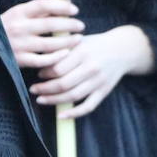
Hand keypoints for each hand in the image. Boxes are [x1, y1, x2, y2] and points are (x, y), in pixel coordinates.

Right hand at [0, 0, 83, 68]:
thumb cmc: (7, 28)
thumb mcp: (19, 14)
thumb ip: (41, 10)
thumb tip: (67, 2)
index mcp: (18, 12)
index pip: (44, 4)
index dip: (62, 6)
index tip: (75, 10)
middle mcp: (18, 27)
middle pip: (50, 24)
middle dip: (69, 25)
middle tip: (81, 26)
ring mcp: (19, 45)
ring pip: (50, 44)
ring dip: (67, 41)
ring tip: (78, 39)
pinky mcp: (20, 60)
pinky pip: (44, 60)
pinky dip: (57, 57)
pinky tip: (66, 53)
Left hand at [29, 26, 151, 118]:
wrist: (123, 49)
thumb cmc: (96, 44)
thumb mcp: (80, 40)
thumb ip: (62, 47)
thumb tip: (41, 57)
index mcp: (83, 52)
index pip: (59, 67)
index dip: (45, 73)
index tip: (38, 74)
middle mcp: (91, 67)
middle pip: (63, 83)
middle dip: (45, 89)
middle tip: (33, 89)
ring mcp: (98, 81)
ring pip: (72, 96)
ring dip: (54, 100)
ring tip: (41, 100)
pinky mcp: (104, 91)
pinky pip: (88, 107)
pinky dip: (74, 114)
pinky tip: (61, 115)